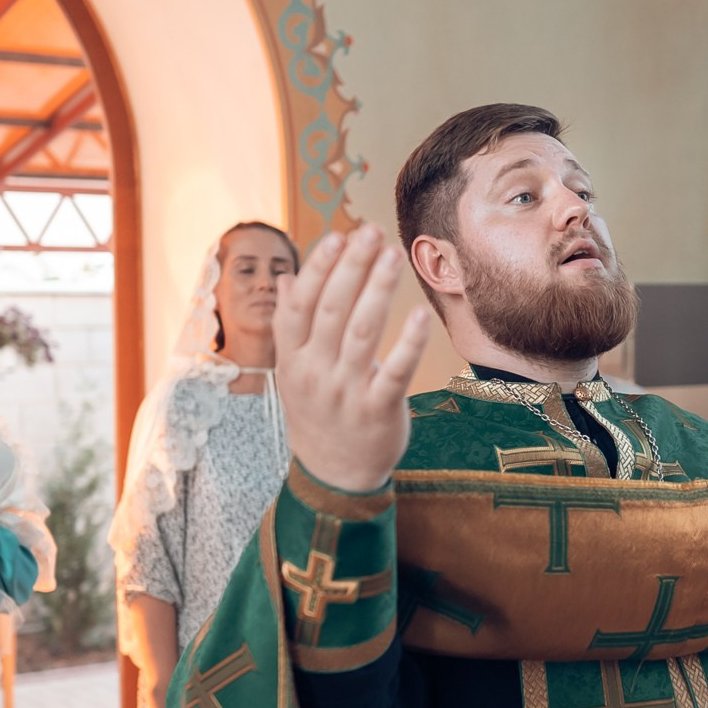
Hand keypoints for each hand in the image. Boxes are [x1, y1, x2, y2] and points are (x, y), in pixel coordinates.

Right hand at [274, 225, 431, 493]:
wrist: (333, 476)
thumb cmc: (318, 413)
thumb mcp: (295, 371)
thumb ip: (292, 325)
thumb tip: (288, 278)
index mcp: (293, 359)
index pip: (300, 305)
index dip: (317, 269)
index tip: (337, 236)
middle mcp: (315, 373)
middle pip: (332, 310)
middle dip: (352, 267)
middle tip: (371, 232)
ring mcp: (346, 392)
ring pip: (362, 333)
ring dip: (378, 290)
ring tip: (393, 255)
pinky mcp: (378, 410)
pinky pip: (395, 372)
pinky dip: (408, 343)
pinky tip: (419, 314)